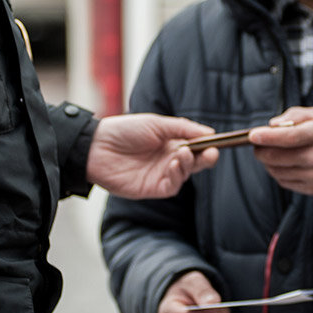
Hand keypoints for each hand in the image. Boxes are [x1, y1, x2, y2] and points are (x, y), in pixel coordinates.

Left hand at [87, 114, 219, 198]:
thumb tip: (211, 132)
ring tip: (181, 154)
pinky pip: (171, 186)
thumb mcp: (156, 123)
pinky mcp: (151, 188)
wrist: (96, 145)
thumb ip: (183, 128)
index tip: (216, 143)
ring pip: (184, 175)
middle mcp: (168, 160)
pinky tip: (172, 165)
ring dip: (188, 165)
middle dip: (205, 159)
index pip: (196, 147)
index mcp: (171, 143)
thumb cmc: (124, 130)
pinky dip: (176, 177)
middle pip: (195, 163)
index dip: (208, 147)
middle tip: (210, 153)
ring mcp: (160, 175)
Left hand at [246, 107, 312, 195]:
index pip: (289, 138)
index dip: (267, 137)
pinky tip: (283, 163)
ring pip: (276, 171)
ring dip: (267, 161)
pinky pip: (284, 182)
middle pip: (277, 157)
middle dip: (260, 150)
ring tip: (271, 152)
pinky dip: (277, 172)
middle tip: (257, 143)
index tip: (252, 135)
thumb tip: (272, 125)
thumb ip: (295, 115)